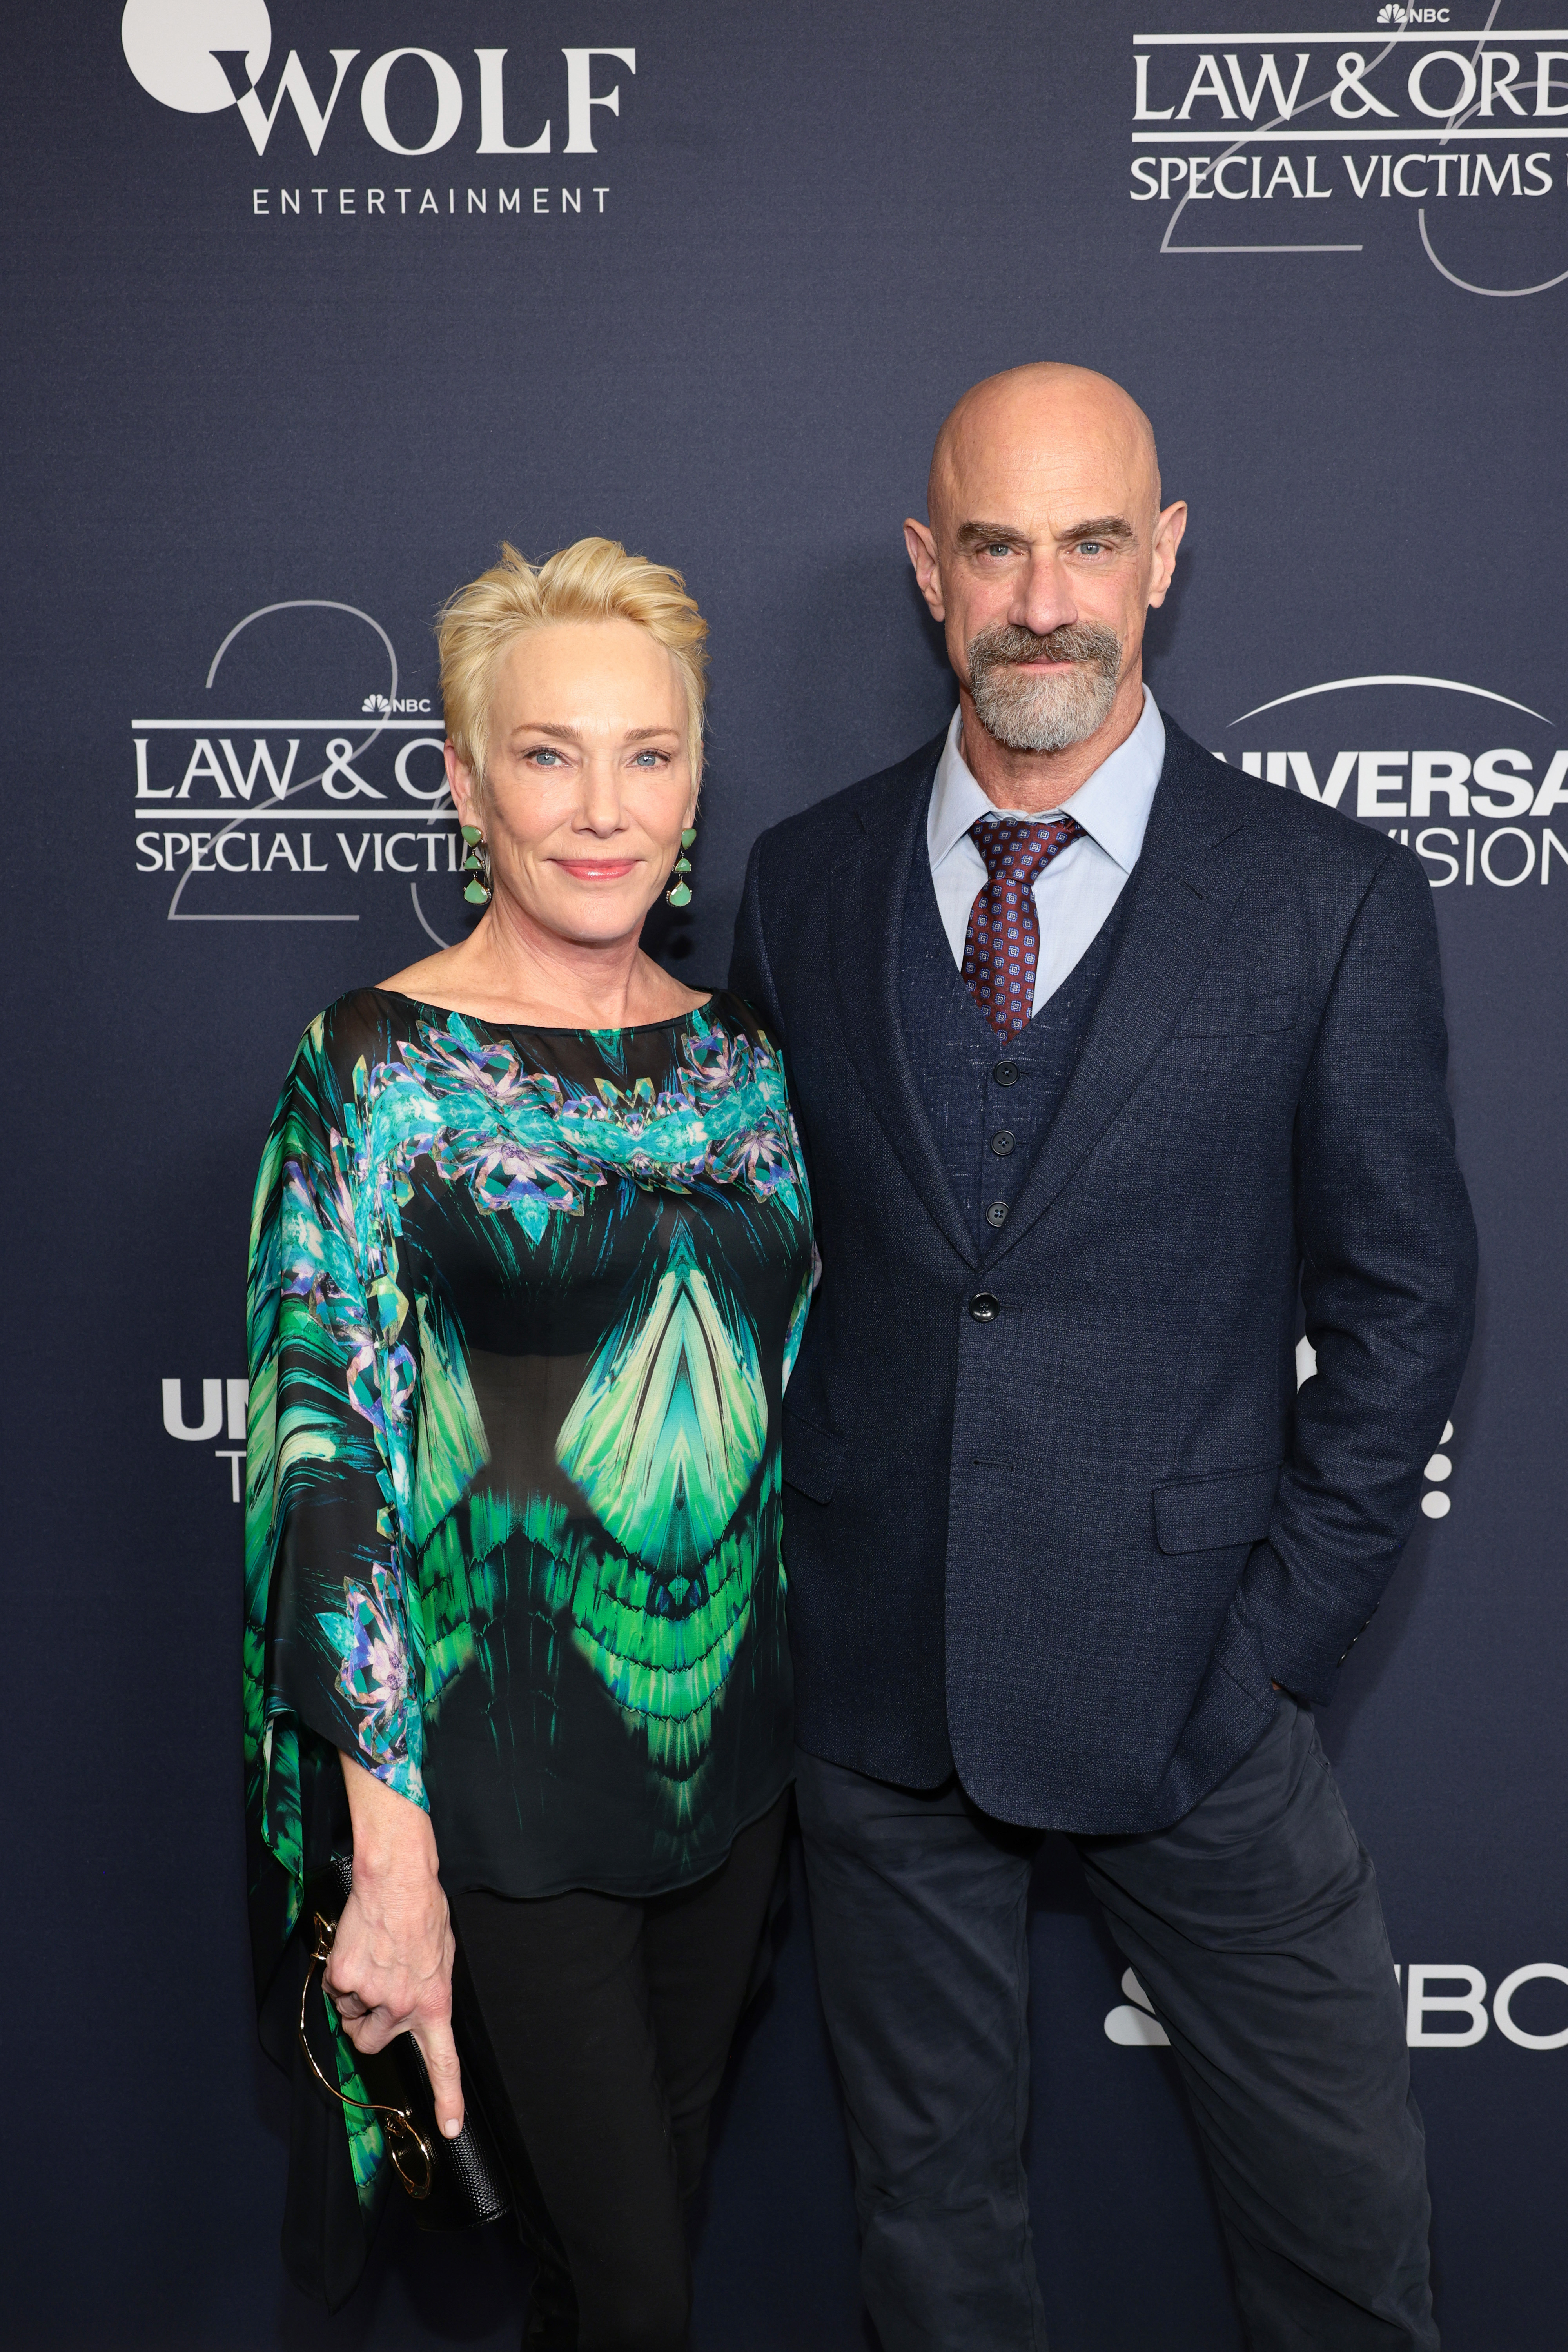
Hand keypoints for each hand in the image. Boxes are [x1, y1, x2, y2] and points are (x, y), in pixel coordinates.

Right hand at [329, 1753, 464, 2137]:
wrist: (398, 1879)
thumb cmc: (424, 1912)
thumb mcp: (441, 1957)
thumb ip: (426, 1990)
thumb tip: (411, 2007)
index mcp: (434, 2003)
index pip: (443, 2062)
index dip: (447, 2098)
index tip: (450, 2128)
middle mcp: (403, 2007)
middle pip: (371, 2042)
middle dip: (368, 2023)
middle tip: (377, 1988)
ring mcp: (374, 1995)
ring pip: (351, 2014)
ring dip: (355, 1994)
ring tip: (374, 1957)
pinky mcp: (347, 1979)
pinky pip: (336, 1990)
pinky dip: (341, 1973)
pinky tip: (359, 1947)